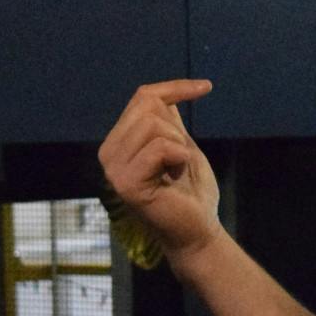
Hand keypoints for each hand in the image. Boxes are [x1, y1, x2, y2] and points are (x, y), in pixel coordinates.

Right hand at [97, 79, 221, 273]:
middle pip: (148, 108)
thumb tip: (160, 92)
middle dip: (176, 128)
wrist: (198, 229)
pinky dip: (178, 157)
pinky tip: (175, 176)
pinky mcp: (126, 184)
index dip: (175, 88)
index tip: (206, 87)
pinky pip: (159, 149)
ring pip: (154, 126)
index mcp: (118, 142)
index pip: (143, 97)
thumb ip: (166, 121)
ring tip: (175, 170)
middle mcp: (108, 154)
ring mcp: (113, 170)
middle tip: (180, 158)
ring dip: (178, 145)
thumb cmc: (190, 190)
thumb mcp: (180, 144)